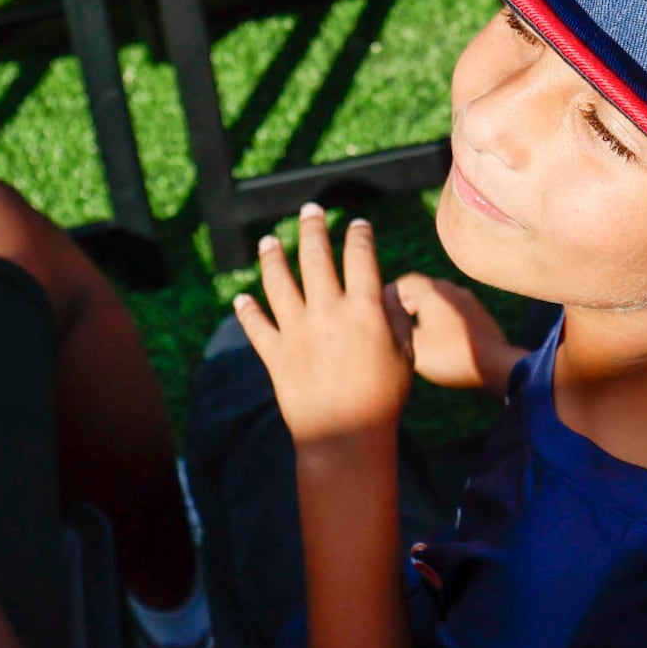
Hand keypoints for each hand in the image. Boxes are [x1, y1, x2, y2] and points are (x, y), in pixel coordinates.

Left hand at [236, 206, 416, 449]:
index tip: (358, 225)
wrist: (345, 436)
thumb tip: (388, 292)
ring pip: (279, 283)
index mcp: (364, 309)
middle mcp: (327, 311)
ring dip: (272, 258)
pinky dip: (247, 311)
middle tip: (309, 211)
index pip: (361, 258)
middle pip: (315, 257)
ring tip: (269, 241)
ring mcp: (297, 331)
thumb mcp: (404, 354)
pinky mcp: (276, 354)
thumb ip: (396, 318)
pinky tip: (242, 299)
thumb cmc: (383, 398)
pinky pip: (257, 326)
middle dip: (312, 229)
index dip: (360, 236)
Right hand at [393, 271, 525, 391]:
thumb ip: (396, 327)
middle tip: (395, 323)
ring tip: (415, 332)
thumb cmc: (450, 355)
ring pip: (439, 300)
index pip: (403, 282)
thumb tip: (387, 319)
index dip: (389, 296)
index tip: (381, 311)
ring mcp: (468, 300)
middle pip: (421, 289)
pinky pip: (453, 310)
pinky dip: (441, 319)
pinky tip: (439, 339)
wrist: (496, 366)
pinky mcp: (479, 314)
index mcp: (432, 290)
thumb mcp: (412, 344)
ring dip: (425, 312)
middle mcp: (451, 288)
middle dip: (406, 304)